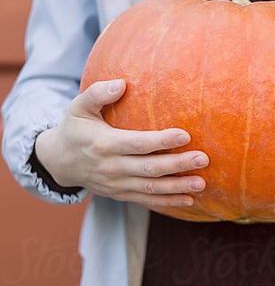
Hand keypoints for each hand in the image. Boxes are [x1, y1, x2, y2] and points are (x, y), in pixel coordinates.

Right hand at [34, 79, 208, 210]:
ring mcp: (116, 184)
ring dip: (177, 187)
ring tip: (201, 183)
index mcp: (104, 144)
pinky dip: (168, 201)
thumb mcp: (78, 107)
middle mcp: (112, 167)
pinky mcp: (120, 195)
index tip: (186, 135)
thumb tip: (122, 83)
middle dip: (178, 165)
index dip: (162, 140)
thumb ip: (98, 93)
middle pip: (149, 168)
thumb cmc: (74, 128)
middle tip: (203, 159)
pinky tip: (188, 198)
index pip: (138, 144)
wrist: (59, 161)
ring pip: (151, 188)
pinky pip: (146, 200)